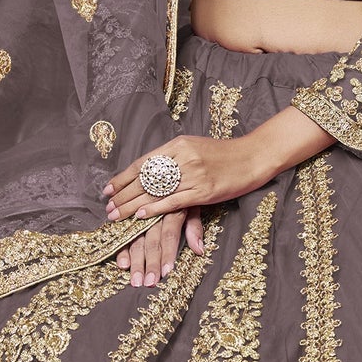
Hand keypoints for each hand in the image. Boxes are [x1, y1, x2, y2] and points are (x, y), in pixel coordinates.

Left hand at [103, 133, 271, 224]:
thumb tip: (151, 172)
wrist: (253, 156)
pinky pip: (174, 201)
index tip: (107, 189)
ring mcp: (194, 174)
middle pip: (145, 178)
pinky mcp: (205, 191)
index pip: (143, 163)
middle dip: (123, 194)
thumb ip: (173, 159)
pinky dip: (155, 208)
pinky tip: (141, 215)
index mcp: (177, 145)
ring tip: (117, 215)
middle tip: (107, 207)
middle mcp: (183, 157)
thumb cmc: (223, 155)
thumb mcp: (195, 148)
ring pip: (156, 191)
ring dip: (133, 205)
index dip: (123, 177)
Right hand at [113, 203, 204, 286]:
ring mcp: (139, 217)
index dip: (168, 253)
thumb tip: (200, 250)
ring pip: (136, 241)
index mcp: (171, 211)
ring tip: (136, 281)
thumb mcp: (192, 207)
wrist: (163, 174)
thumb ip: (194, 228)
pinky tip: (122, 265)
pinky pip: (123, 235)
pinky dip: (122, 249)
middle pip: (151, 241)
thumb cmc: (181, 194)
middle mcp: (154, 214)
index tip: (167, 272)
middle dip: (150, 264)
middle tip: (149, 283)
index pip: (169, 235)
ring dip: (136, 262)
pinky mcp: (128, 218)